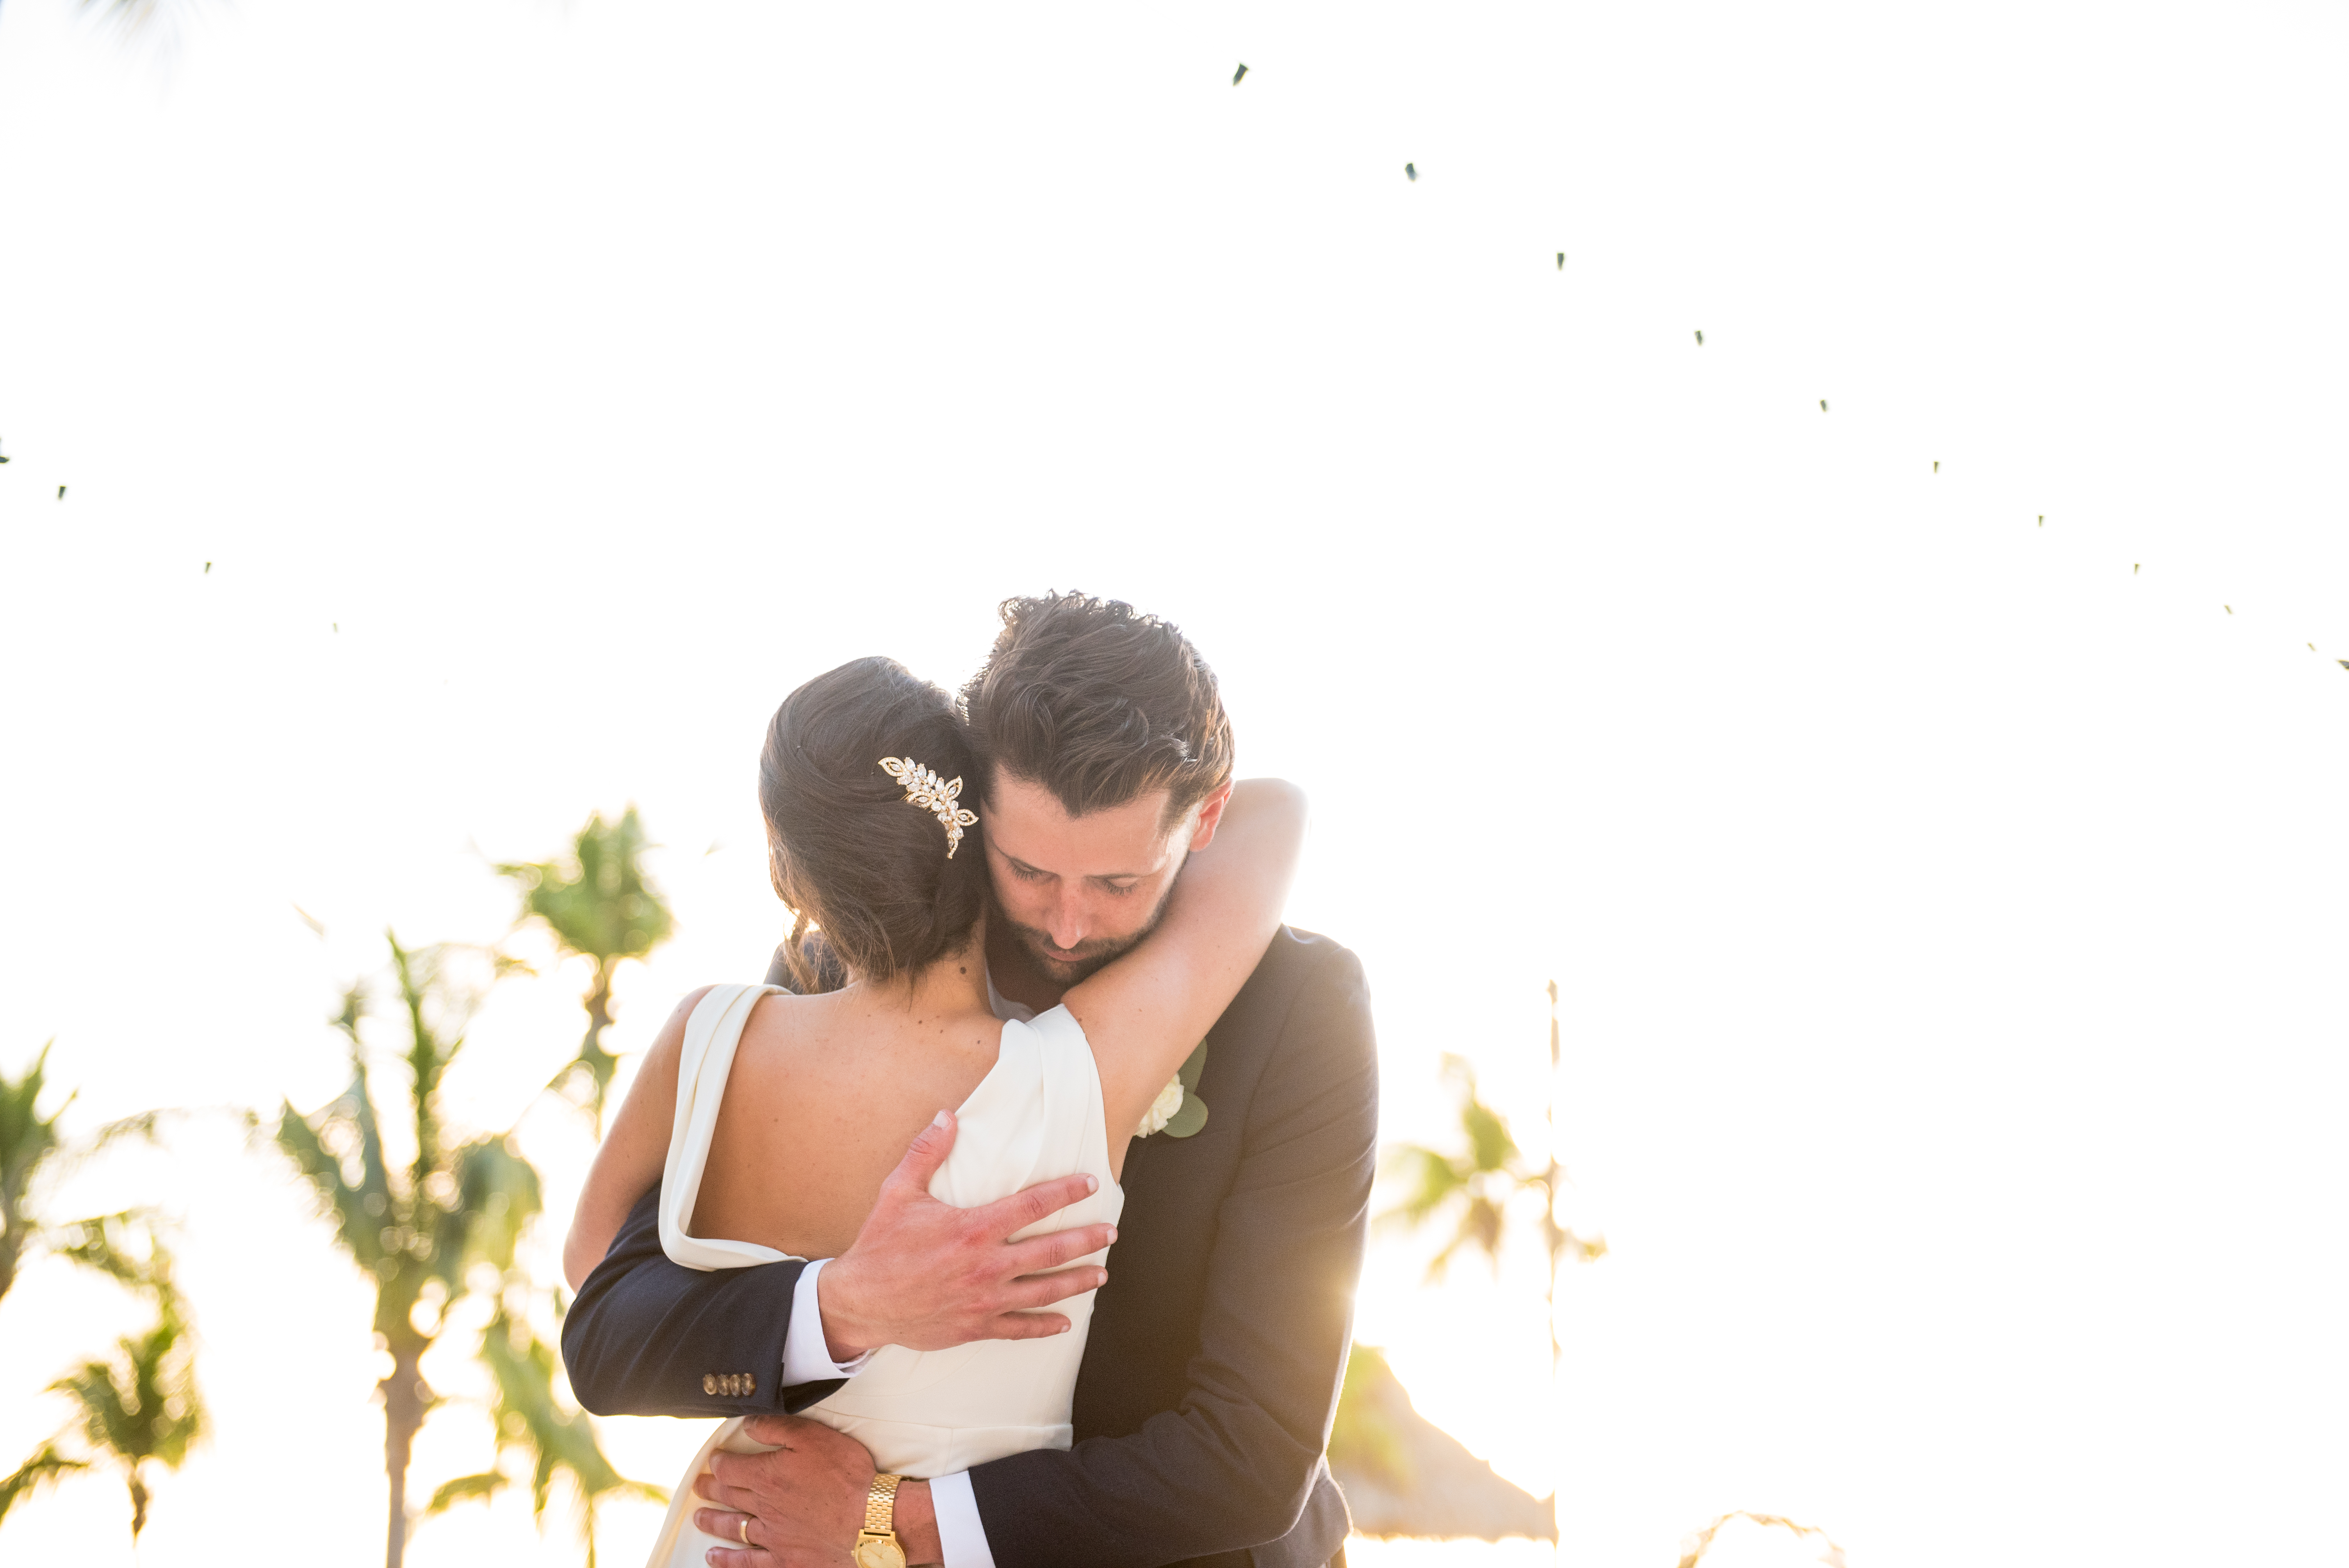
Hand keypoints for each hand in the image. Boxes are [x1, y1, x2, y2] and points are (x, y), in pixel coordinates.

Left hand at [695, 1415, 940, 1566]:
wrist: (870, 1521)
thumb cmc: (847, 1476)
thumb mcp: (814, 1437)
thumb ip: (778, 1428)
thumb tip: (748, 1424)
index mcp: (767, 1476)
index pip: (731, 1468)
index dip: (719, 1462)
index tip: (712, 1460)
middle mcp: (763, 1507)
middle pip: (728, 1496)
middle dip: (710, 1489)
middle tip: (698, 1486)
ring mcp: (772, 1536)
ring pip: (733, 1527)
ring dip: (713, 1521)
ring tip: (699, 1518)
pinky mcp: (784, 1559)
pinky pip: (748, 1562)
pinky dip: (728, 1561)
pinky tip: (715, 1559)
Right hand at [816, 1109, 1113, 1358]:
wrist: (859, 1303)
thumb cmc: (879, 1244)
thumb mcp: (898, 1192)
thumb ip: (927, 1152)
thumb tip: (947, 1115)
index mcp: (973, 1228)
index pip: (1032, 1205)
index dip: (1065, 1191)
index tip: (1090, 1183)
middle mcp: (986, 1265)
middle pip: (1050, 1251)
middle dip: (1086, 1240)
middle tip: (1111, 1233)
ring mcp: (984, 1300)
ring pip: (1044, 1292)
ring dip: (1077, 1282)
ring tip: (1101, 1274)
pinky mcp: (976, 1326)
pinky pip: (1020, 1328)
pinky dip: (1045, 1326)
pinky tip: (1066, 1323)